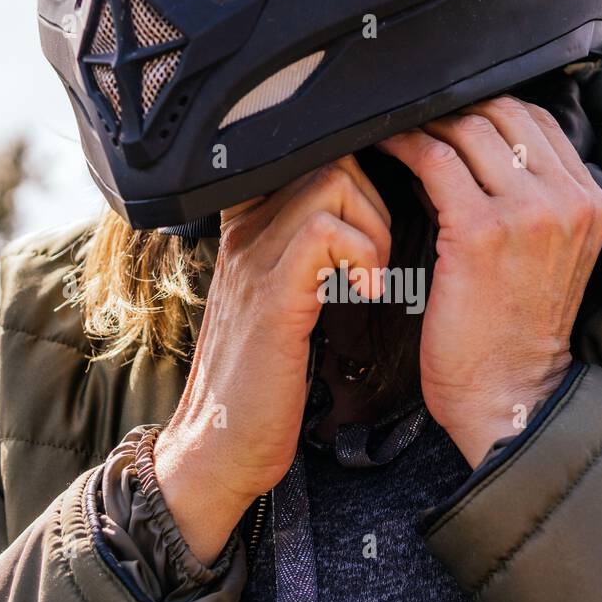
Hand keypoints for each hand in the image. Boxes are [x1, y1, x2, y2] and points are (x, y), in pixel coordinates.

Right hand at [154, 156, 390, 562]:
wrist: (220, 445)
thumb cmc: (261, 382)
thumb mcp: (283, 301)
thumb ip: (308, 255)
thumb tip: (360, 227)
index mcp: (249, 227)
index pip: (306, 156)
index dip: (359, 177)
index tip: (381, 223)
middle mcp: (245, 231)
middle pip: (330, 157)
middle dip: (377, 201)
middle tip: (380, 258)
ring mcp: (253, 258)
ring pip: (332, 182)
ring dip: (375, 227)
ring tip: (373, 276)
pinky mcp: (270, 295)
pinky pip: (325, 231)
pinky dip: (363, 256)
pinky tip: (364, 294)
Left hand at [377, 96, 601, 467]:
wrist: (512, 396)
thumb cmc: (515, 334)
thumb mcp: (549, 258)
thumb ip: (533, 203)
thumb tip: (478, 150)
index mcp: (590, 202)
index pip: (538, 121)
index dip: (487, 109)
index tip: (448, 115)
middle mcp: (568, 199)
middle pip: (505, 112)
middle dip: (453, 107)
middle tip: (412, 115)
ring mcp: (529, 212)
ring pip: (469, 128)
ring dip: (424, 123)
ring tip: (393, 129)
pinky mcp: (481, 230)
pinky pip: (435, 159)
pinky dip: (405, 146)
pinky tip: (384, 149)